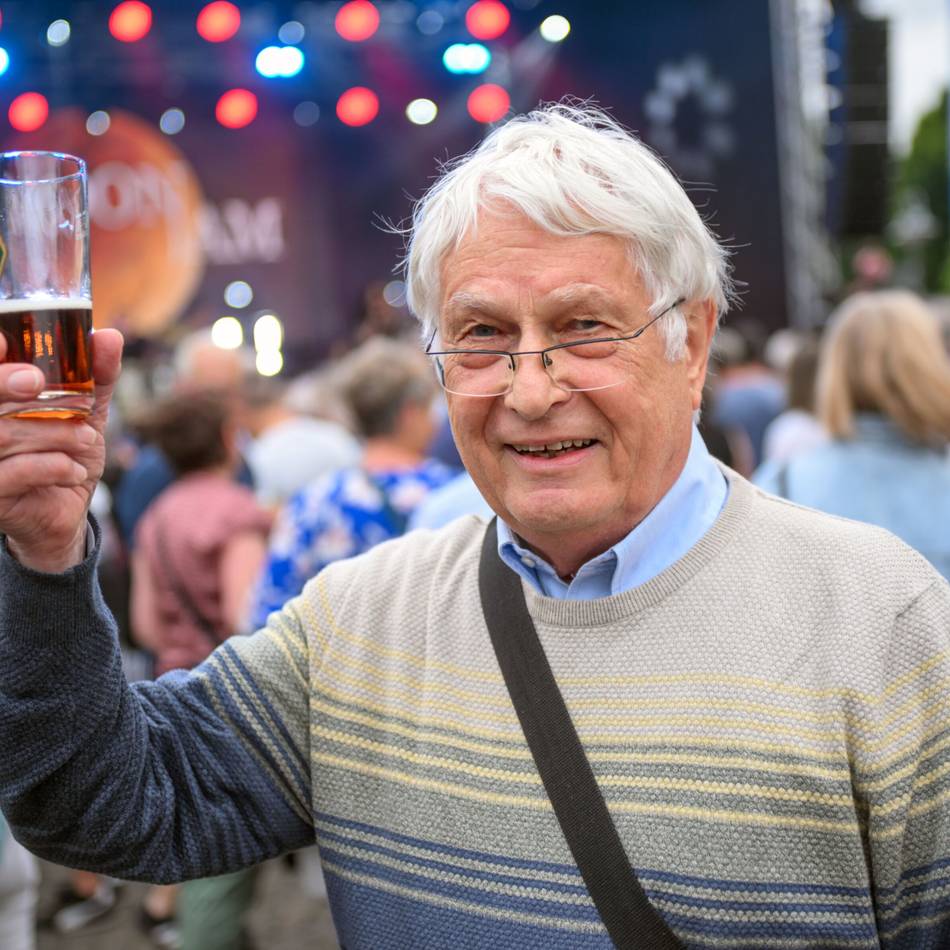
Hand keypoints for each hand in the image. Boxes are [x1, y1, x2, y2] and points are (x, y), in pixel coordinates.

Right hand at [0, 329, 122, 571]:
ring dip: (55, 433)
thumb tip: (109, 337)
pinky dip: (55, 466)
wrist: (68, 512)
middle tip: (39, 382)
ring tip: (86, 439)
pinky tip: (75, 470)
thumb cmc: (66, 452)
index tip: (4, 340)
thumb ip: (95, 376)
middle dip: (7, 383)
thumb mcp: (85, 412)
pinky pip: (16, 472)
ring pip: (4, 434)